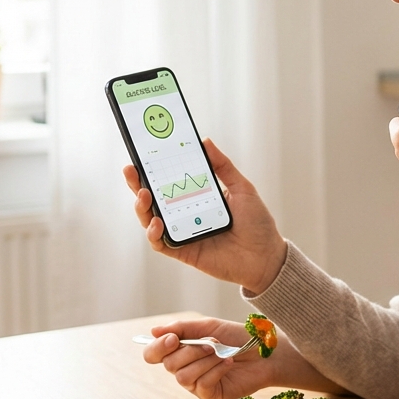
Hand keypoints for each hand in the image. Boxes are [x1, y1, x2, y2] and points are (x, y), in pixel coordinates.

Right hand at [124, 139, 287, 294]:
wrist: (267, 257)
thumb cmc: (257, 223)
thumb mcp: (242, 189)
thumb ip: (223, 166)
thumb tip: (205, 141)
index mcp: (196, 196)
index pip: (169, 179)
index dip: (153, 167)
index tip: (143, 152)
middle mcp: (184, 214)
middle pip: (153, 198)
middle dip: (138, 183)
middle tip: (131, 170)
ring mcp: (182, 233)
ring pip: (151, 219)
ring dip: (142, 207)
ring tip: (144, 195)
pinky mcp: (183, 251)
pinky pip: (161, 244)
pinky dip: (154, 234)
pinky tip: (157, 223)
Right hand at [141, 318, 277, 398]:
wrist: (264, 352)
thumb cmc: (238, 337)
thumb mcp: (209, 327)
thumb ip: (182, 328)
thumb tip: (153, 331)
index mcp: (180, 351)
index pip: (153, 354)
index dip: (158, 348)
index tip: (173, 339)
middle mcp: (184, 368)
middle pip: (169, 365)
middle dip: (190, 351)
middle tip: (212, 343)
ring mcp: (196, 384)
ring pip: (183, 377)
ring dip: (204, 361)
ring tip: (222, 353)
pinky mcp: (210, 394)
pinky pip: (201, 385)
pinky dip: (215, 371)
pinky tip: (228, 363)